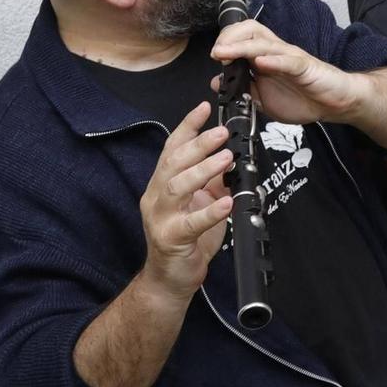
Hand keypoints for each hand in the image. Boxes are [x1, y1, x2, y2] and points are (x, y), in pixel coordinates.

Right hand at [138, 101, 233, 302]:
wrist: (170, 279)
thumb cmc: (186, 239)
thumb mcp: (202, 201)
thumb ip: (212, 180)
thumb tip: (230, 156)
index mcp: (163, 184)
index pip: (172, 148)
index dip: (187, 126)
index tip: (204, 107)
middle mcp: (156, 197)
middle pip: (173, 163)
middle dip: (198, 144)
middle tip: (221, 133)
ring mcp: (160, 218)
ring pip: (176, 187)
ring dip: (202, 170)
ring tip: (226, 159)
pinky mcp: (170, 239)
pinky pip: (191, 223)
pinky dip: (210, 211)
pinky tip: (226, 203)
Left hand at [212, 20, 364, 124]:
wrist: (335, 103)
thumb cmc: (303, 97)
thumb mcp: (264, 98)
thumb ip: (242, 89)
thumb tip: (218, 82)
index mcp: (265, 57)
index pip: (241, 37)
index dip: (225, 41)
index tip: (213, 56)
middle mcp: (276, 52)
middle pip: (250, 30)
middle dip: (229, 37)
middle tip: (216, 52)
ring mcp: (291, 57)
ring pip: (264, 43)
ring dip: (241, 47)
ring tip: (224, 53)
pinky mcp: (305, 67)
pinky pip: (288, 61)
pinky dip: (273, 61)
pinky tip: (261, 64)